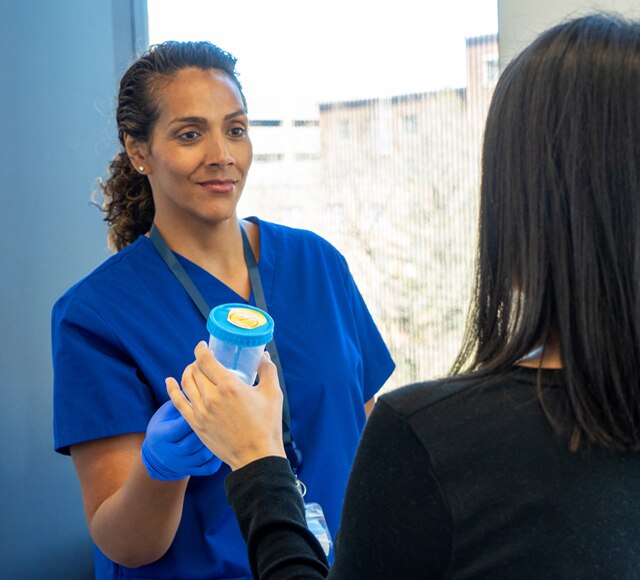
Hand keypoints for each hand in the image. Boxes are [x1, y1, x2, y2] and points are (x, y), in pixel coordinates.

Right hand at [141, 399, 221, 480]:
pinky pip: (210, 466)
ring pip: (204, 453)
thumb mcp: (167, 413)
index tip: (211, 399)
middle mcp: (171, 452)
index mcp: (162, 435)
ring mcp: (183, 464)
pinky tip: (226, 442)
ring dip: (217, 439)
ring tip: (228, 424)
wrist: (160, 456)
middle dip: (210, 424)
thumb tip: (198, 383)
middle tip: (224, 410)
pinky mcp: (194, 471)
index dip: (198, 411)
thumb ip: (181, 401)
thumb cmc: (166, 425)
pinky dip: (219, 455)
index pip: (182, 424)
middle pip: (195, 439)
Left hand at [167, 342, 285, 470]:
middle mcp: (212, 397)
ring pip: (186, 384)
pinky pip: (178, 403)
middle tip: (204, 360)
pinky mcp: (197, 425)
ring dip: (187, 372)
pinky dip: (172, 390)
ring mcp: (202, 412)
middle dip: (197, 361)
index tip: (203, 346)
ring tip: (192, 369)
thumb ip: (268, 370)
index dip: (201, 350)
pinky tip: (169, 382)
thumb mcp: (273, 393)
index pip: (206, 360)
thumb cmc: (267, 425)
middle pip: (195, 370)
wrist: (256, 457)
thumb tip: (264, 355)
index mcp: (229, 386)